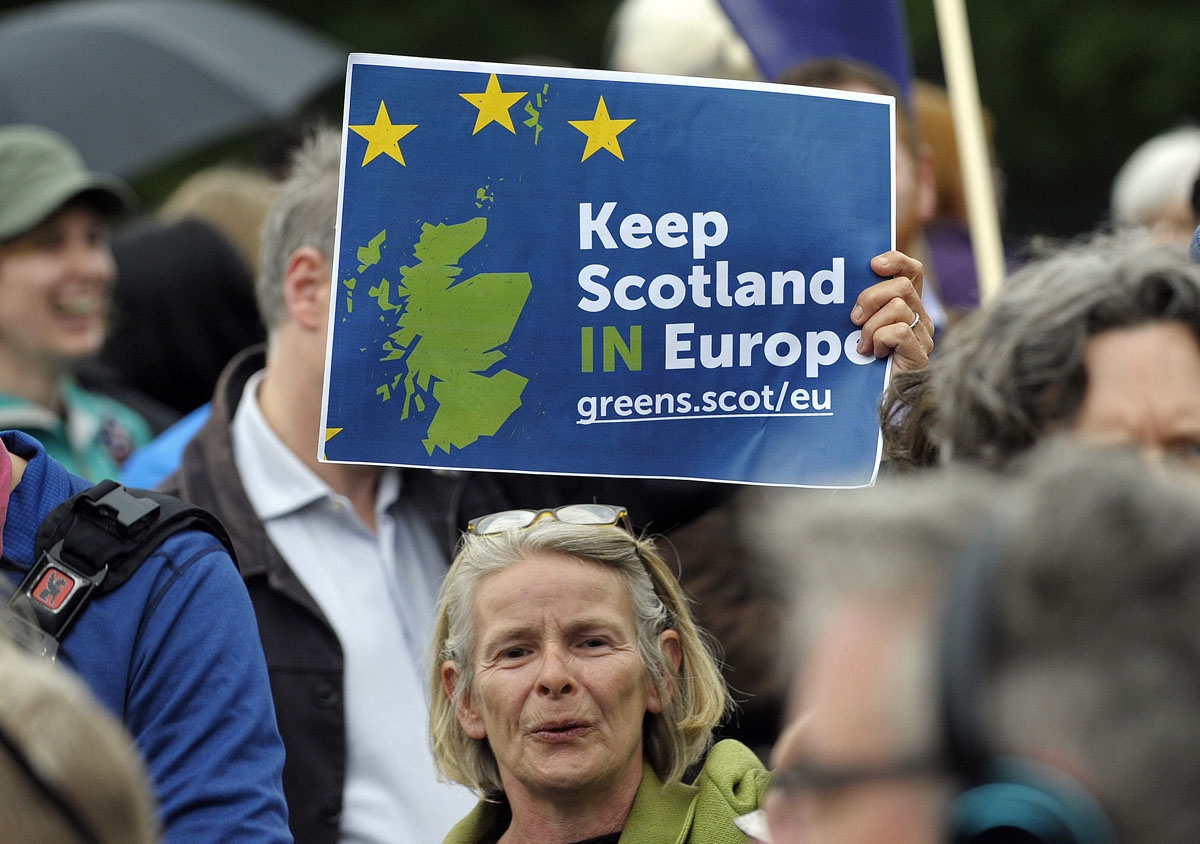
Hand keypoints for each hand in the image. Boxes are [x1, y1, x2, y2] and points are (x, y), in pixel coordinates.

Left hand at [850, 250, 933, 371]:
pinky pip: (898, 332)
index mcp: (909, 307)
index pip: (912, 271)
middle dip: (870, 298)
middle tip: (854, 319)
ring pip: (898, 308)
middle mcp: (922, 318)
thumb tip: (847, 282)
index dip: (895, 261)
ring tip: (863, 345)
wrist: (876, 404)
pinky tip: (875, 354)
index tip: (873, 265)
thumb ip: (863, 308)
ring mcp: (923, 337)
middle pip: (901, 286)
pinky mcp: (920, 355)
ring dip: (871, 326)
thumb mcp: (860, 328)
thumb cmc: (863, 365)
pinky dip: (880, 340)